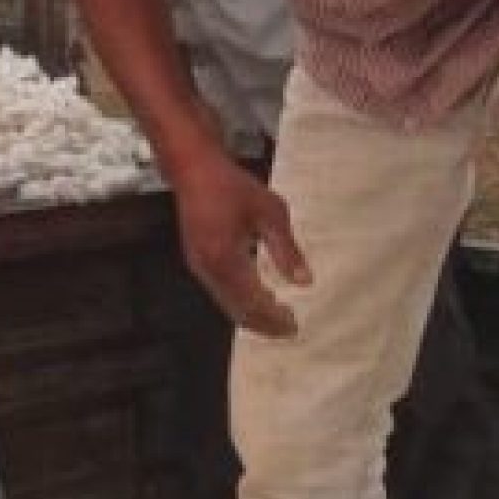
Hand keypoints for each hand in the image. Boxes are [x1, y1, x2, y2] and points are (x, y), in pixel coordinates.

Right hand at [171, 153, 309, 337]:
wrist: (193, 169)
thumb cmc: (233, 187)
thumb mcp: (269, 212)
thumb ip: (287, 249)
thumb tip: (305, 282)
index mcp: (226, 260)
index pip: (254, 302)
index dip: (274, 318)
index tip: (295, 326)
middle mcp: (209, 271)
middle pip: (238, 311)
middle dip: (263, 324)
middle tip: (289, 329)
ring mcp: (199, 268)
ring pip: (227, 305)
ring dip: (252, 315)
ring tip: (278, 316)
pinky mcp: (197, 261)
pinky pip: (220, 292)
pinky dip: (240, 302)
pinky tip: (258, 295)